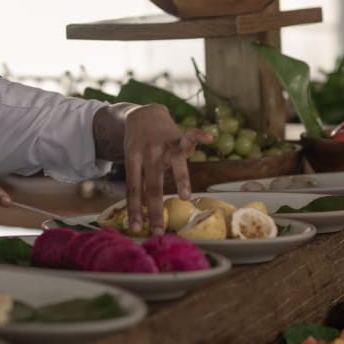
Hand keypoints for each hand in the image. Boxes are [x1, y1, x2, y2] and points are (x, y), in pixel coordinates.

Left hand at [121, 105, 212, 234]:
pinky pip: (190, 135)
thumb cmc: (138, 146)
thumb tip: (140, 214)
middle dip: (155, 208)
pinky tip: (210, 138)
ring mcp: (164, 143)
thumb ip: (140, 183)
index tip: (136, 229)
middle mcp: (149, 152)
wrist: (142, 114)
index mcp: (133, 159)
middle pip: (152, 183)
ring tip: (184, 197)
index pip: (134, 188)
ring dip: (180, 180)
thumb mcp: (133, 161)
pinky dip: (199, 136)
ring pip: (174, 162)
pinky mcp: (178, 135)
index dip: (134, 209)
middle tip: (158, 230)